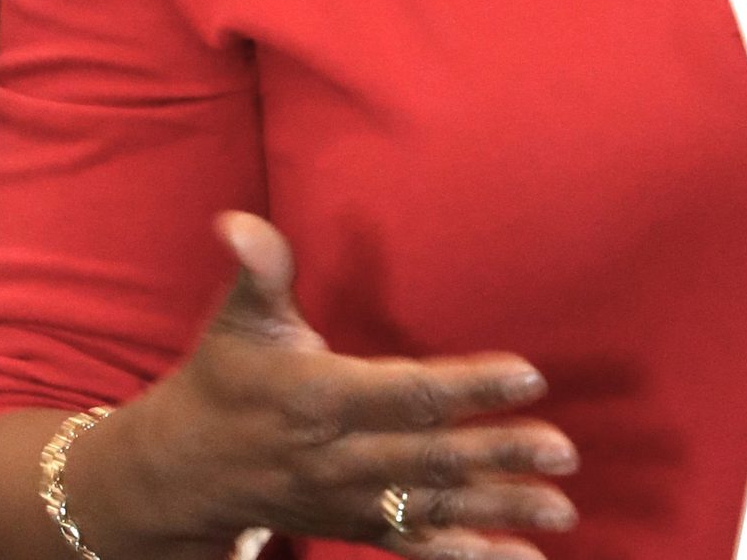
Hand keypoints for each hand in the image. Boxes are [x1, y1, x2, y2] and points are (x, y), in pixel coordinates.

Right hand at [87, 212, 579, 559]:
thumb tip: (237, 220)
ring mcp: (350, 502)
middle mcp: (338, 459)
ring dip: (499, 508)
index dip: (468, 386)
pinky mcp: (356, 527)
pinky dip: (468, 556)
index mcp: (319, 400)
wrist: (181, 475)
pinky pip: (417, 548)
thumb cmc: (224, 380)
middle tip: (565, 450)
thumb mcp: (236, 320)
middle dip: (499, 454)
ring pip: (434, 508)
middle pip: (431, 458)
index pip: (406, 393)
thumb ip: (258, 269)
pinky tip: (520, 556)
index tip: (528, 374)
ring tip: (560, 506)